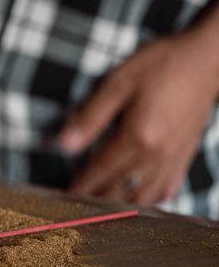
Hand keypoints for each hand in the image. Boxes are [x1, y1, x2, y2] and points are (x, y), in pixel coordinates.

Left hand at [60, 23, 218, 203]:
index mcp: (137, 138)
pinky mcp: (186, 155)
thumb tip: (63, 145)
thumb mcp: (118, 83)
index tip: (62, 197)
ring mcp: (175, 158)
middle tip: (75, 205)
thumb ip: (90, 117)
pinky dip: (149, 200)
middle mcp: (157, 155)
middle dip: (95, 201)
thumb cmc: (161, 65)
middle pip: (120, 191)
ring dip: (120, 206)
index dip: (78, 186)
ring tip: (99, 208)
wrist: (208, 58)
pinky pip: (167, 189)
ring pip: (144, 197)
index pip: (99, 172)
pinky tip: (137, 200)